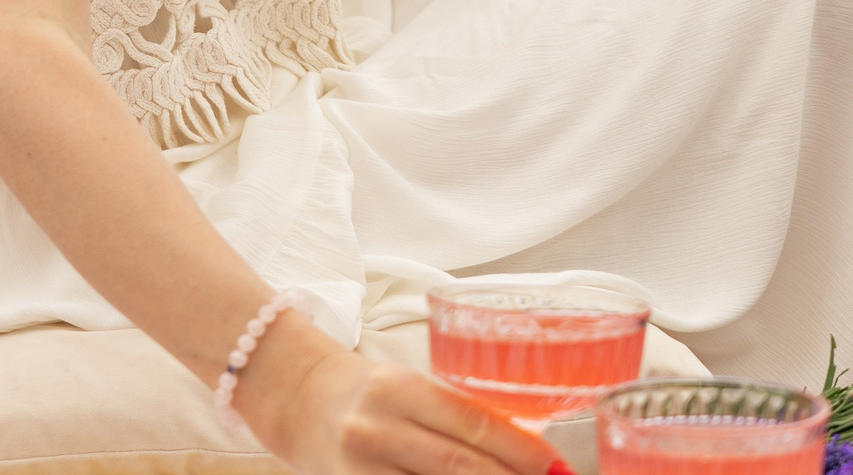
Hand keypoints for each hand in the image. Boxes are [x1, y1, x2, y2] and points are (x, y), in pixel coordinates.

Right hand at [257, 345, 564, 474]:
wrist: (296, 400)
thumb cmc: (365, 391)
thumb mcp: (409, 386)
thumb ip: (456, 414)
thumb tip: (524, 450)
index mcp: (400, 388)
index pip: (474, 423)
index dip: (522, 451)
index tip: (556, 467)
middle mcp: (377, 428)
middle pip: (461, 467)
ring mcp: (359, 468)